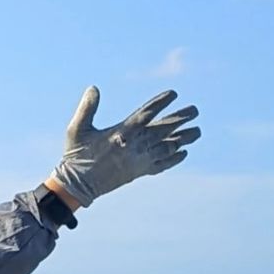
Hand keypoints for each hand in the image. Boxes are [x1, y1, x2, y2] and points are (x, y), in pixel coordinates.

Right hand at [46, 86, 199, 206]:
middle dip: (181, 119)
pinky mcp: (138, 172)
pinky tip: (183, 152)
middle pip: (163, 130)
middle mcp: (134, 146)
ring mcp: (138, 161)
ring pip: (167, 148)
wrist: (77, 185)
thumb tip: (93, 87)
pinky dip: (173, 159)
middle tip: (195, 110)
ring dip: (183, 139)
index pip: (146, 114)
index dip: (161, 103)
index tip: (174, 94)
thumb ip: (86, 108)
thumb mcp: (76, 129)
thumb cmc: (76, 154)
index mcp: (121, 132)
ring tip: (197, 131)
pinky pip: (161, 165)